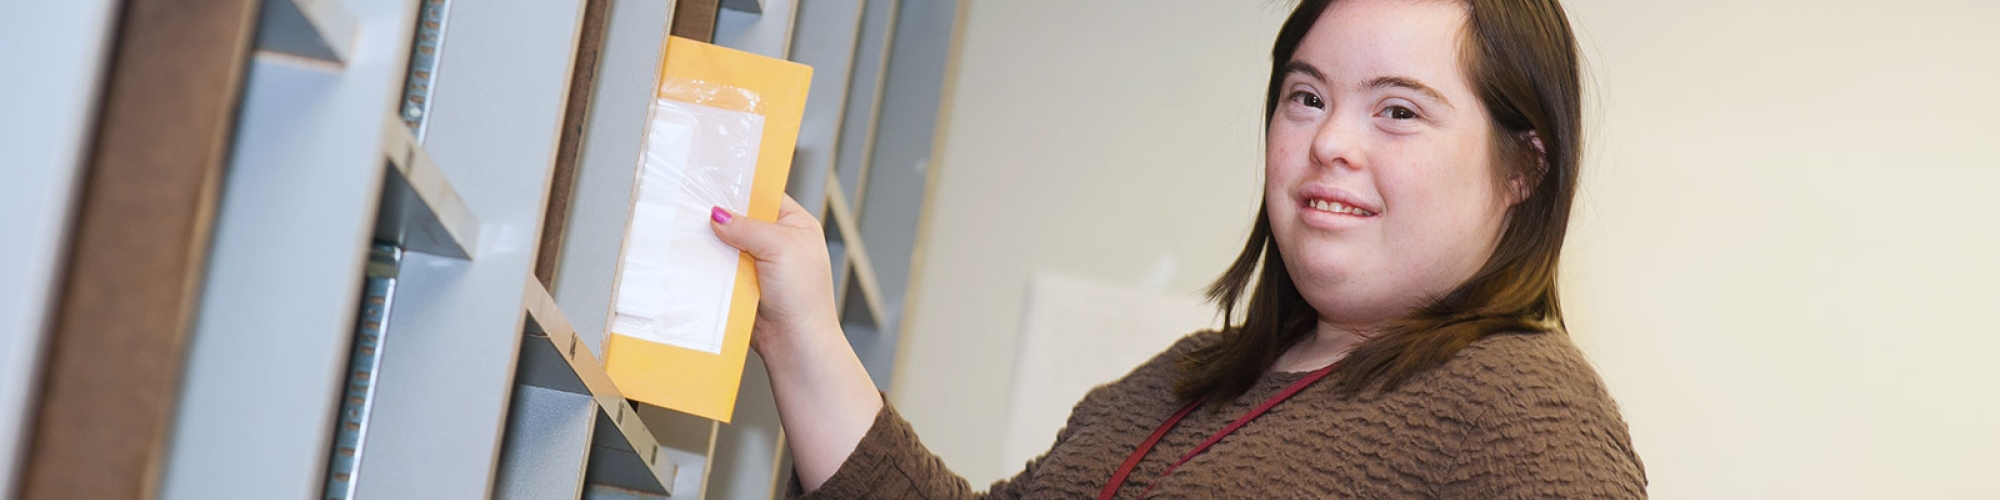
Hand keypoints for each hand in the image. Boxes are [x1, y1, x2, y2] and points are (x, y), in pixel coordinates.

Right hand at [709, 195, 881, 490]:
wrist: (795, 344)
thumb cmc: (802, 296)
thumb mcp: (779, 247)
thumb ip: (748, 227)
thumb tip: (718, 214)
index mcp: (796, 224)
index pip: (764, 195)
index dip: (740, 187)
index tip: (711, 178)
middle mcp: (778, 242)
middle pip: (741, 219)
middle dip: (719, 216)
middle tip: (690, 203)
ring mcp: (759, 265)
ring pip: (727, 245)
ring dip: (710, 243)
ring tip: (683, 227)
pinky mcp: (742, 286)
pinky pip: (719, 269)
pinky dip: (707, 266)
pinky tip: (689, 257)